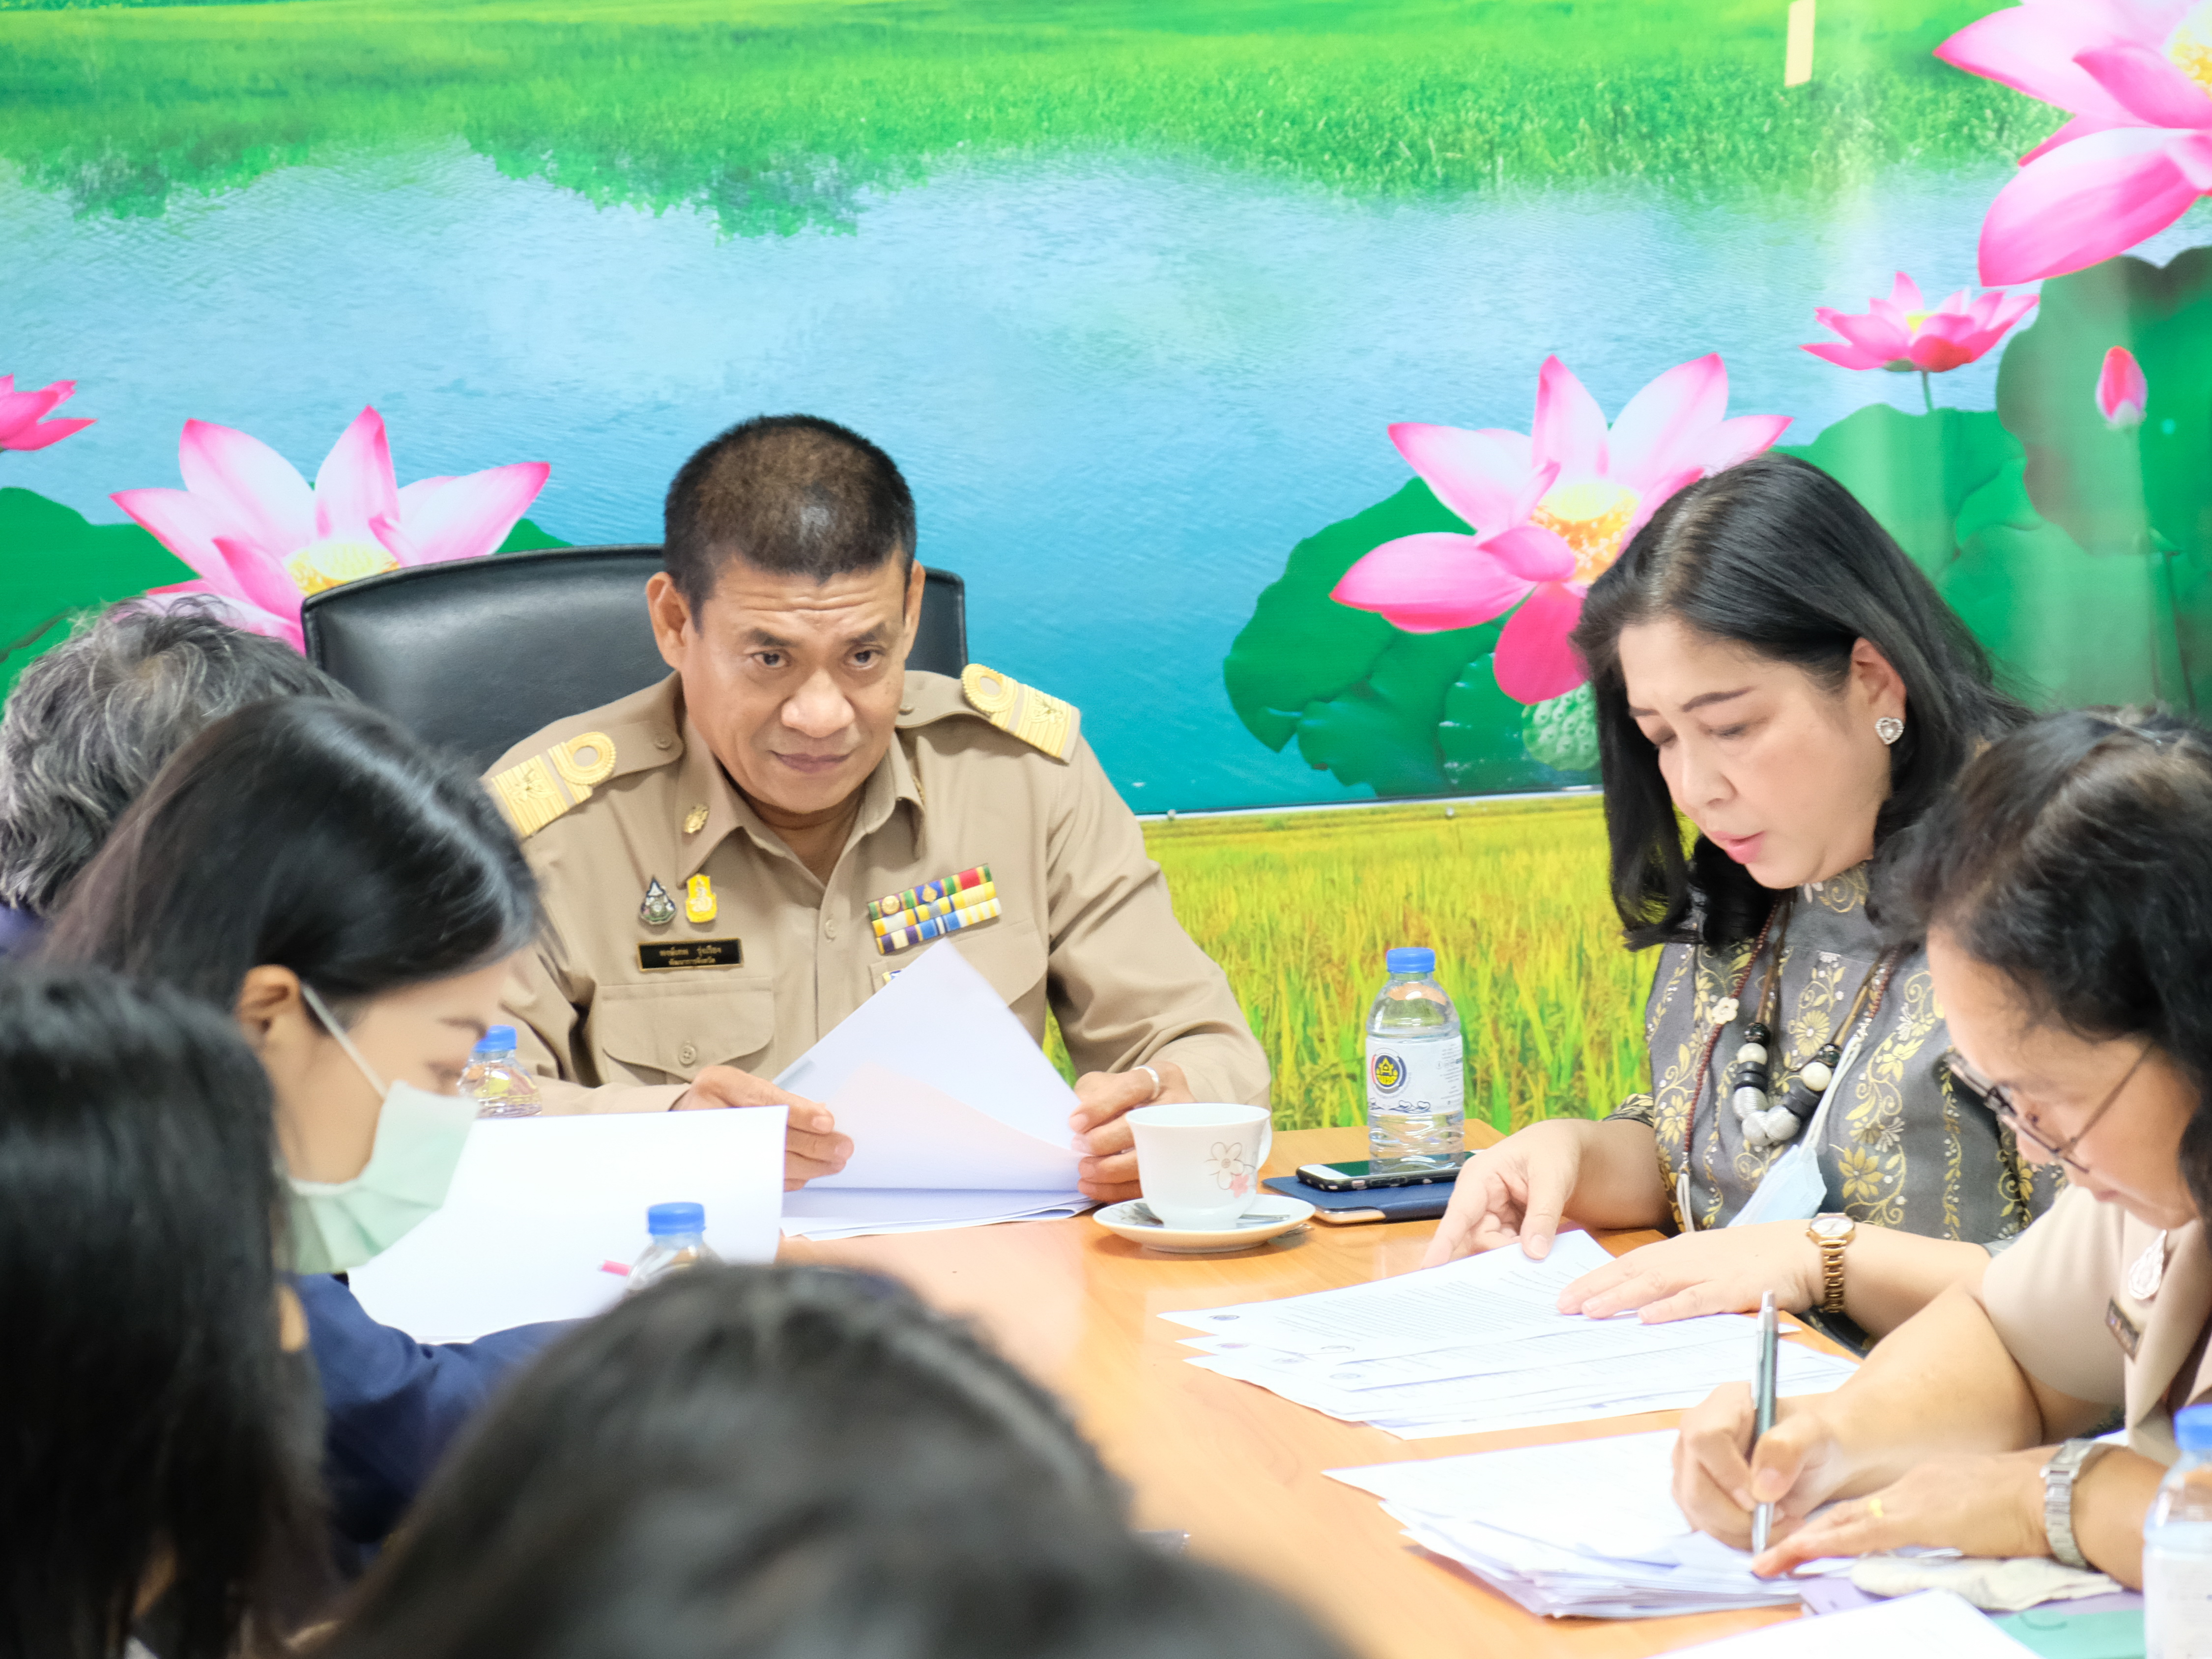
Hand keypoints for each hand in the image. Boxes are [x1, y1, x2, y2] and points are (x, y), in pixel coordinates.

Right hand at [672, 1065, 851, 1190]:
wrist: (685, 1120)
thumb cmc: (721, 1101)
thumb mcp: (746, 1087)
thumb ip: (781, 1101)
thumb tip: (822, 1117)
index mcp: (718, 1084)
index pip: (763, 1100)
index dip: (798, 1113)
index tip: (827, 1122)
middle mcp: (708, 1113)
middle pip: (768, 1135)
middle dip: (811, 1145)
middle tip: (841, 1149)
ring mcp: (708, 1146)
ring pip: (765, 1162)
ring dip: (805, 1166)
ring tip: (833, 1163)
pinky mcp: (714, 1172)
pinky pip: (757, 1180)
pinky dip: (786, 1178)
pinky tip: (807, 1174)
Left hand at [1070, 1059, 1190, 1203]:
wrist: (1153, 1112)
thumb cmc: (1123, 1096)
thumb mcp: (1106, 1083)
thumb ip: (1091, 1095)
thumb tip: (1076, 1124)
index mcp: (1162, 1078)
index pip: (1133, 1088)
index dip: (1102, 1106)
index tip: (1075, 1123)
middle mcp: (1180, 1106)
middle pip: (1143, 1126)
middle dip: (1105, 1141)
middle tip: (1079, 1146)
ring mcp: (1183, 1139)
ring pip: (1149, 1159)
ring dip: (1110, 1170)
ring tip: (1085, 1170)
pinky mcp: (1175, 1168)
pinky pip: (1147, 1185)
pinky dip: (1117, 1190)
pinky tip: (1093, 1187)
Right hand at [1421, 1118, 1587, 1266]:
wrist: (1564, 1147)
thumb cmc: (1551, 1151)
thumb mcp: (1552, 1179)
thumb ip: (1543, 1215)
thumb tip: (1534, 1253)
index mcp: (1480, 1177)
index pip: (1459, 1213)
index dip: (1444, 1241)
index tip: (1430, 1265)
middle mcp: (1478, 1197)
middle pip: (1476, 1237)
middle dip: (1498, 1254)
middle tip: (1527, 1265)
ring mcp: (1490, 1212)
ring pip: (1491, 1246)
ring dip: (1512, 1256)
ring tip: (1540, 1257)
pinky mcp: (1504, 1224)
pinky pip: (1506, 1247)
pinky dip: (1521, 1254)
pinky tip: (1538, 1253)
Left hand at [1558, 1221, 1823, 1321]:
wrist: (1801, 1249)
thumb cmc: (1752, 1258)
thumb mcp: (1706, 1261)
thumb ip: (1675, 1276)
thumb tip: (1639, 1298)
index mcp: (1677, 1251)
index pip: (1626, 1264)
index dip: (1594, 1279)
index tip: (1563, 1295)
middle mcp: (1686, 1258)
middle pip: (1632, 1272)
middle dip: (1595, 1289)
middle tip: (1561, 1306)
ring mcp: (1708, 1271)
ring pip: (1656, 1284)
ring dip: (1621, 1297)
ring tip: (1591, 1310)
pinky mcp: (1733, 1288)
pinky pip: (1697, 1300)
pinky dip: (1671, 1308)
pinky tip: (1648, 1317)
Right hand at [1673, 1384, 1852, 1553]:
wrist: (1814, 1458)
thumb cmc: (1814, 1440)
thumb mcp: (1814, 1436)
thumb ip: (1788, 1449)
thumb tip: (1762, 1488)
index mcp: (1723, 1404)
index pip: (1704, 1439)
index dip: (1728, 1475)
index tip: (1760, 1501)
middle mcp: (1695, 1431)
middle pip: (1694, 1484)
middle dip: (1737, 1516)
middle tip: (1779, 1517)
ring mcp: (1690, 1464)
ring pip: (1696, 1511)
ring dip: (1740, 1531)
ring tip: (1779, 1524)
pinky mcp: (1692, 1492)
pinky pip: (1703, 1525)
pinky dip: (1735, 1537)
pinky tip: (1765, 1528)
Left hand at [1753, 1449, 2051, 1576]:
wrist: (2052, 1492)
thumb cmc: (2025, 1505)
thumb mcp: (1974, 1512)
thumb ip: (1947, 1522)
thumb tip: (1938, 1536)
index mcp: (1920, 1487)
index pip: (1865, 1510)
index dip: (1831, 1527)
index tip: (1802, 1540)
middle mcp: (1907, 1488)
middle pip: (1845, 1515)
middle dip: (1806, 1536)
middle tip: (1768, 1553)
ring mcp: (1911, 1500)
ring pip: (1845, 1523)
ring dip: (1807, 1543)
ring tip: (1771, 1559)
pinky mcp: (1920, 1517)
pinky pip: (1864, 1533)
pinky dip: (1831, 1544)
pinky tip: (1806, 1551)